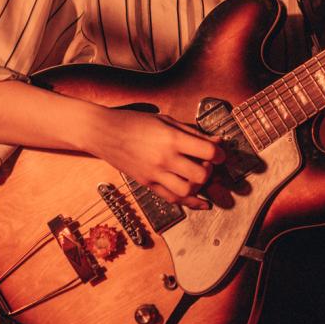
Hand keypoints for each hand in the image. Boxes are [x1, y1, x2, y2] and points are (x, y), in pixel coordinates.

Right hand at [87, 108, 225, 209]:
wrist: (103, 132)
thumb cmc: (135, 122)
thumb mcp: (167, 120)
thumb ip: (193, 132)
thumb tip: (217, 140)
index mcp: (172, 139)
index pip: (207, 152)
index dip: (220, 154)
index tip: (220, 153)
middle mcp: (164, 159)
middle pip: (201, 175)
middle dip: (211, 171)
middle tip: (208, 164)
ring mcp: (155, 174)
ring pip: (187, 191)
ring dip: (199, 187)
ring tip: (199, 176)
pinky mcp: (147, 184)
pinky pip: (172, 199)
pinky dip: (190, 203)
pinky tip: (201, 202)